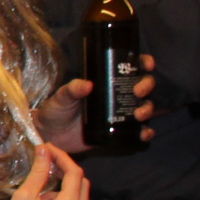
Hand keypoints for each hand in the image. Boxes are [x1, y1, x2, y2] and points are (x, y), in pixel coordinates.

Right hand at [0, 143, 89, 199]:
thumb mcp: (24, 196)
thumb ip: (39, 172)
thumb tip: (44, 150)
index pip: (75, 175)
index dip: (63, 158)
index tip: (49, 150)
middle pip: (82, 189)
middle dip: (67, 175)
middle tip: (49, 167)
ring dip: (64, 195)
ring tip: (40, 198)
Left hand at [34, 54, 155, 152]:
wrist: (52, 136)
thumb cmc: (56, 110)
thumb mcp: (62, 97)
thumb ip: (72, 89)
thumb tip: (88, 84)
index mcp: (105, 81)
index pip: (129, 68)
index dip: (143, 63)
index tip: (147, 64)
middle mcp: (117, 95)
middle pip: (143, 85)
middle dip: (146, 85)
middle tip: (138, 92)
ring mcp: (120, 113)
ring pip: (144, 106)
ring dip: (147, 109)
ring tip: (138, 115)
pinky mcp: (120, 131)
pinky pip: (139, 131)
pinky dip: (146, 132)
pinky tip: (144, 133)